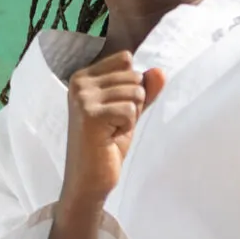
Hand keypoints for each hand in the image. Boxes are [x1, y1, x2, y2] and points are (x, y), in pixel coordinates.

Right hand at [60, 51, 165, 215]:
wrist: (89, 178)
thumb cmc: (106, 144)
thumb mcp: (129, 111)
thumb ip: (144, 89)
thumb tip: (160, 71)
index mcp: (84, 76)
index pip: (125, 60)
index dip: (132, 86)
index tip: (114, 110)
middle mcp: (79, 82)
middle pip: (134, 76)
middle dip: (133, 103)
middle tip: (112, 124)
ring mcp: (82, 97)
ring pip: (135, 92)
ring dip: (130, 116)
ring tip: (110, 131)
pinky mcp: (90, 114)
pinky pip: (130, 109)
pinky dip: (127, 126)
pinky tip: (109, 138)